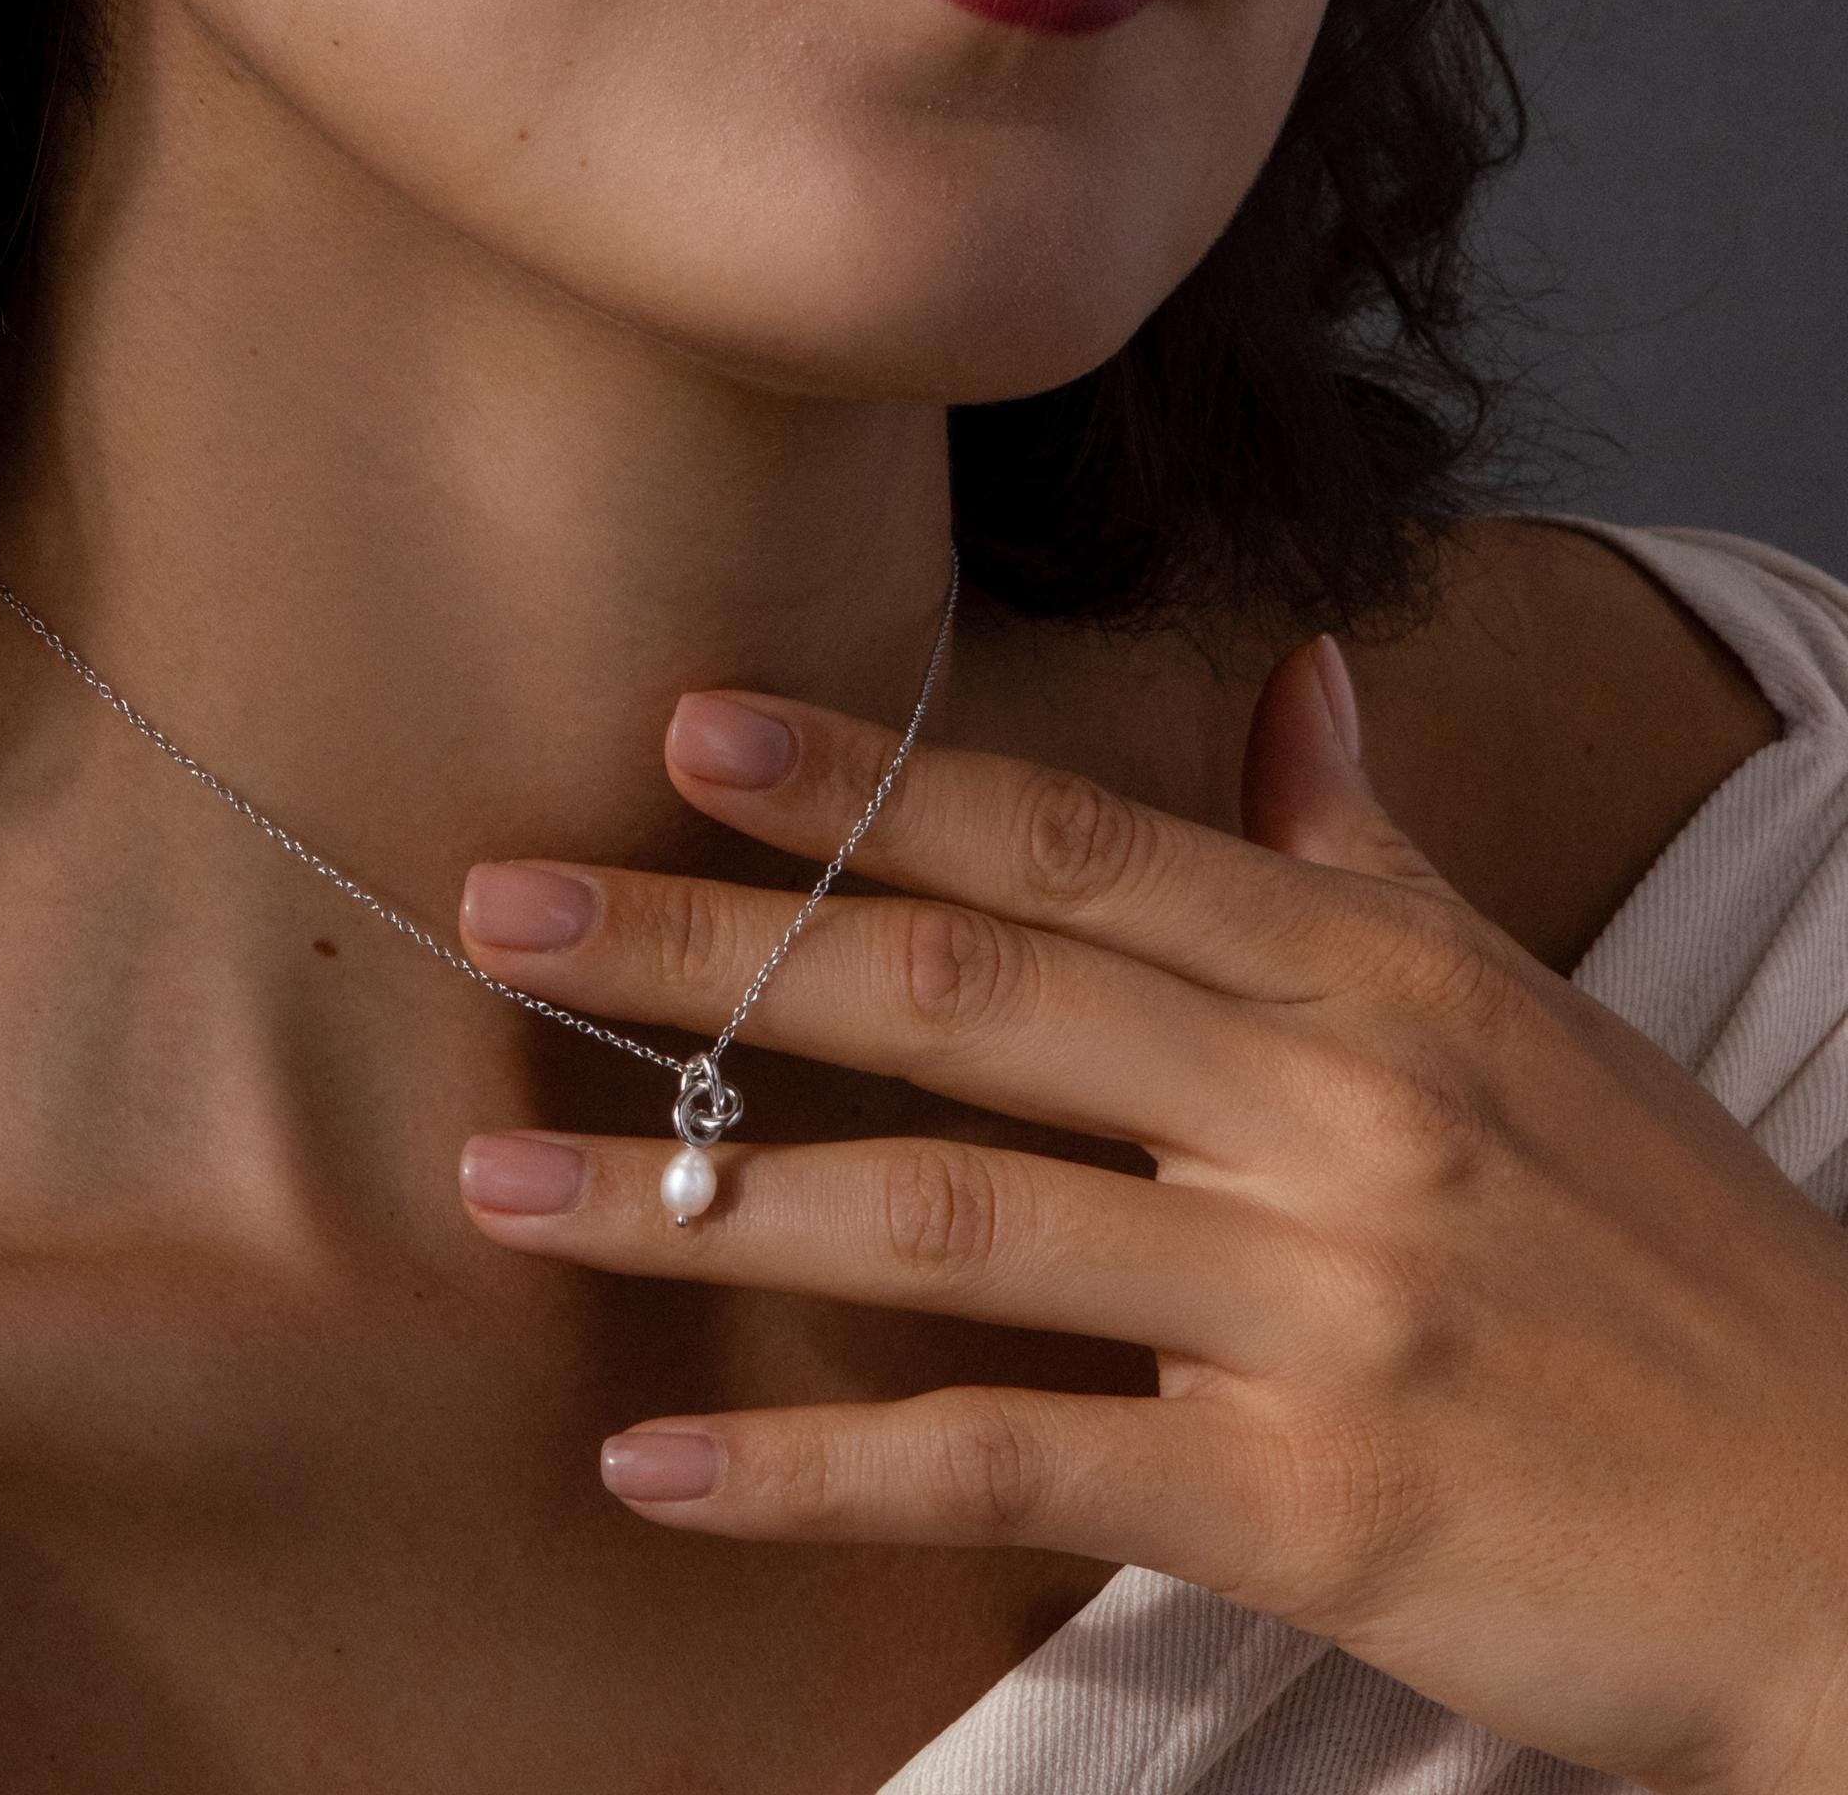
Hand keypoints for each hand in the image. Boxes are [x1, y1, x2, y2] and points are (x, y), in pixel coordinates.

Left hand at [452, 640, 1847, 1794]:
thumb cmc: (1677, 1263)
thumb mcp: (1531, 1017)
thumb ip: (1369, 852)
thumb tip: (1293, 682)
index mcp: (1366, 977)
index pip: (1071, 844)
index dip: (870, 783)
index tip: (687, 733)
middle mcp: (1329, 1110)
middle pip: (967, 994)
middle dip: (718, 952)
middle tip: (507, 912)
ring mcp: (1315, 1304)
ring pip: (956, 1218)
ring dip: (705, 1204)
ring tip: (506, 1194)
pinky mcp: (1308, 1500)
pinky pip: (1014, 1463)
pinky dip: (821, 1473)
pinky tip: (655, 1470)